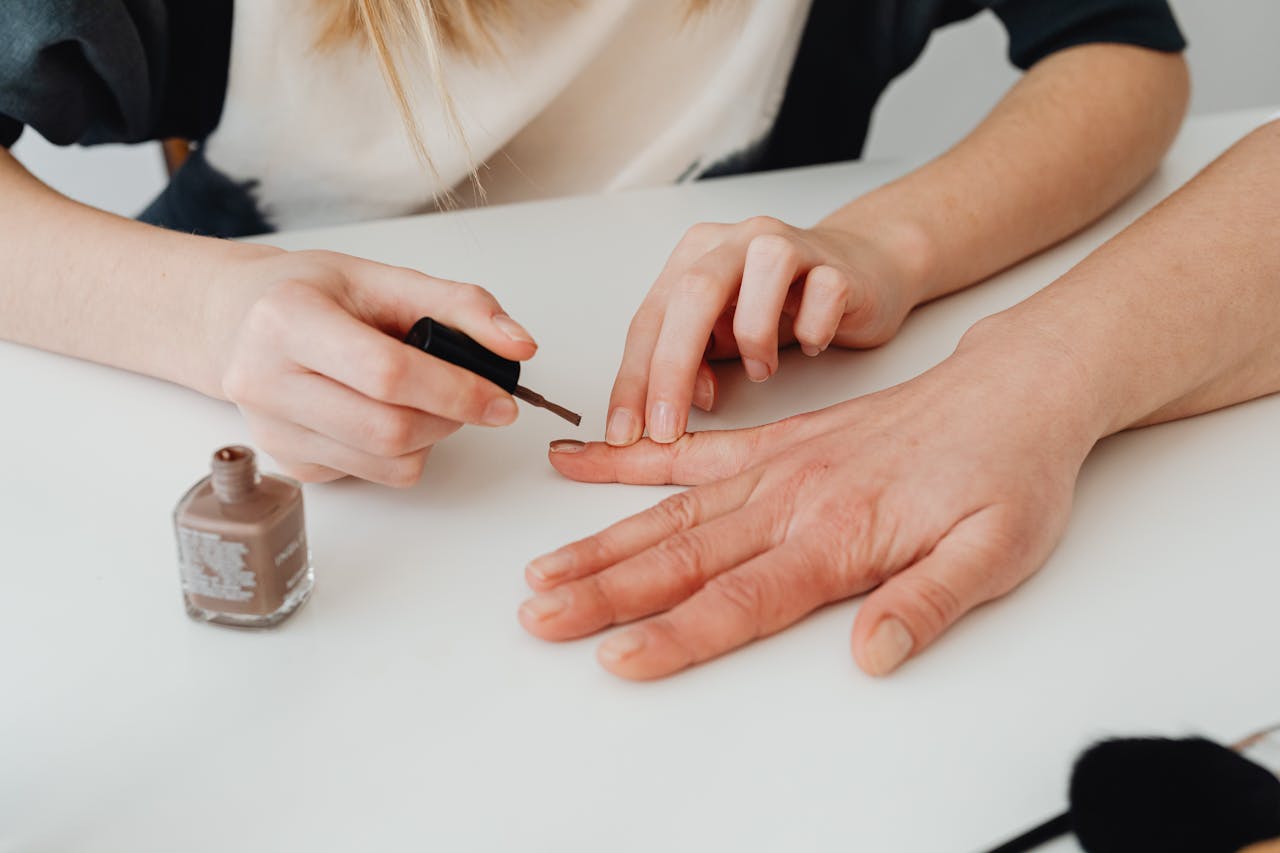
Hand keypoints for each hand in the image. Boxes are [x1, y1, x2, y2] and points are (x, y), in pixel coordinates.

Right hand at [207, 249, 536, 485]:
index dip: (455, 391)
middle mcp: (265, 379)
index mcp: (287, 319)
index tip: (500, 399)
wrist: (237, 319)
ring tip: (428, 400)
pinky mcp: (288, 462)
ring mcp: (273, 429)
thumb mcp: (382, 278)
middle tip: (473, 399)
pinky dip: (401, 452)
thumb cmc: (310, 294)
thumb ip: (459, 305)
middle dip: (450, 419)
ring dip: (431, 438)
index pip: (387, 373)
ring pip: (385, 463)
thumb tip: (519, 344)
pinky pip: (370, 475)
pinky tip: (386, 413)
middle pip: (388, 428)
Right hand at [521, 346, 1098, 678]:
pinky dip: (631, 460)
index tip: (614, 657)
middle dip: (605, 592)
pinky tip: (582, 465)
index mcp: (838, 532)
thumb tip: (871, 654)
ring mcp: (775, 465)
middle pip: (682, 555)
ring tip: (543, 571)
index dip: (673, 634)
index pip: (740, 598)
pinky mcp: (774, 442)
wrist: (1012, 391)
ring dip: (601, 543)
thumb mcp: (996, 552)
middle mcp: (792, 497)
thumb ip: (927, 602)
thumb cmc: (1007, 473)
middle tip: (540, 617)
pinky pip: (690, 453)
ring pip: (669, 510)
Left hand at [605, 215, 927, 445]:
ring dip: (754, 341)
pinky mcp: (837, 265)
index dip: (632, 379)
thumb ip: (694, 363)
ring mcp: (789, 245)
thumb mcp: (724, 337)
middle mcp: (736, 242)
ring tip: (761, 369)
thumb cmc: (784, 304)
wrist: (861, 270)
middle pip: (692, 296)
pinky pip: (822, 297)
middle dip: (672, 370)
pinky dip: (812, 333)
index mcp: (695, 256)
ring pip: (759, 283)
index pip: (650, 319)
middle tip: (667, 428)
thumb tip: (683, 401)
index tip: (623, 431)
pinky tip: (812, 343)